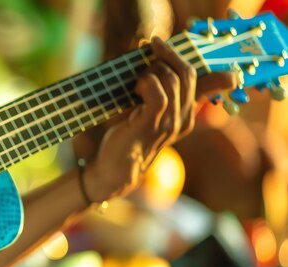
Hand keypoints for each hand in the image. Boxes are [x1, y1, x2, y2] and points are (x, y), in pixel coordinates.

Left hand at [82, 37, 236, 201]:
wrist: (117, 167)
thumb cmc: (130, 137)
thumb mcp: (150, 113)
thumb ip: (160, 93)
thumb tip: (158, 65)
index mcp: (187, 115)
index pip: (205, 80)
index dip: (189, 56)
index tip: (166, 45)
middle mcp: (183, 119)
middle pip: (188, 74)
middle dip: (169, 53)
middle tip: (152, 44)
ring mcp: (169, 123)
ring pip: (173, 81)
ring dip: (153, 69)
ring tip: (138, 77)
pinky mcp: (151, 125)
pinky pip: (157, 94)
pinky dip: (145, 83)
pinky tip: (135, 88)